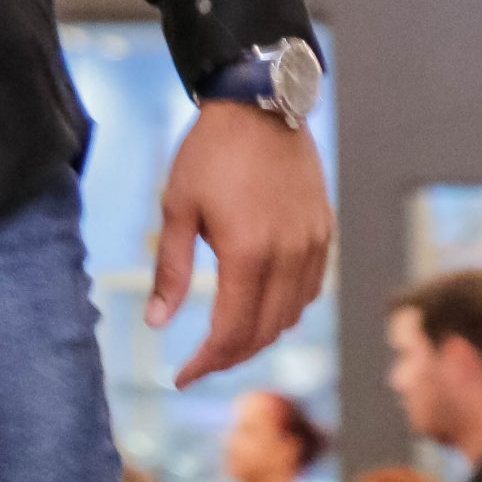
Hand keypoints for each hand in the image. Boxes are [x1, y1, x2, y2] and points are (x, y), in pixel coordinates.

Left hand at [147, 101, 331, 388]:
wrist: (259, 103)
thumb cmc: (209, 152)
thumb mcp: (177, 206)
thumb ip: (170, 269)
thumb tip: (157, 324)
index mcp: (247, 253)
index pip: (231, 332)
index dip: (205, 363)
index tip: (180, 377)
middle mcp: (288, 257)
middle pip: (263, 332)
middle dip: (229, 357)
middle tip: (199, 364)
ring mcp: (312, 245)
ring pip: (291, 316)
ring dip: (259, 335)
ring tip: (225, 339)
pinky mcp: (323, 232)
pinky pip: (309, 290)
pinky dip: (285, 310)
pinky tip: (261, 306)